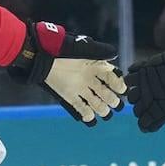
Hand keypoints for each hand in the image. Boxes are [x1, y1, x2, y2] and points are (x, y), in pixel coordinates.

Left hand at [8, 22, 125, 125]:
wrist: (43, 57)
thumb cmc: (64, 49)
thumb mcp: (84, 48)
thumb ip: (99, 51)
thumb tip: (114, 54)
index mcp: (96, 66)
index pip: (112, 78)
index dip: (118, 84)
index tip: (121, 90)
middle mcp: (90, 79)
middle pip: (106, 93)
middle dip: (112, 100)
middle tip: (114, 103)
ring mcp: (81, 89)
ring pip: (96, 103)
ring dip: (102, 109)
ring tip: (104, 112)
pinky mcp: (70, 96)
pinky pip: (81, 108)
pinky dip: (86, 114)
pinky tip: (90, 118)